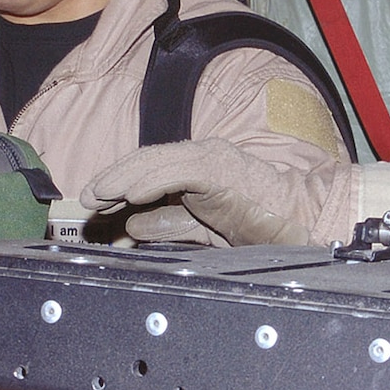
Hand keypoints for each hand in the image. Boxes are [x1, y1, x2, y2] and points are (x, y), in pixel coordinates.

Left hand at [84, 139, 322, 246]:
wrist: (302, 221)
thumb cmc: (261, 225)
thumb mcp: (204, 231)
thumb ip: (171, 225)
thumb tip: (133, 227)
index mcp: (196, 171)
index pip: (147, 172)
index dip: (118, 184)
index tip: (94, 202)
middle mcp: (200, 158)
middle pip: (144, 163)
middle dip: (112, 180)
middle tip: (87, 198)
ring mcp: (209, 159)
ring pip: (155, 162)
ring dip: (122, 178)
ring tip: (98, 193)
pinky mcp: (219, 167)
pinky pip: (177, 171)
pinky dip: (151, 180)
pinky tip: (130, 193)